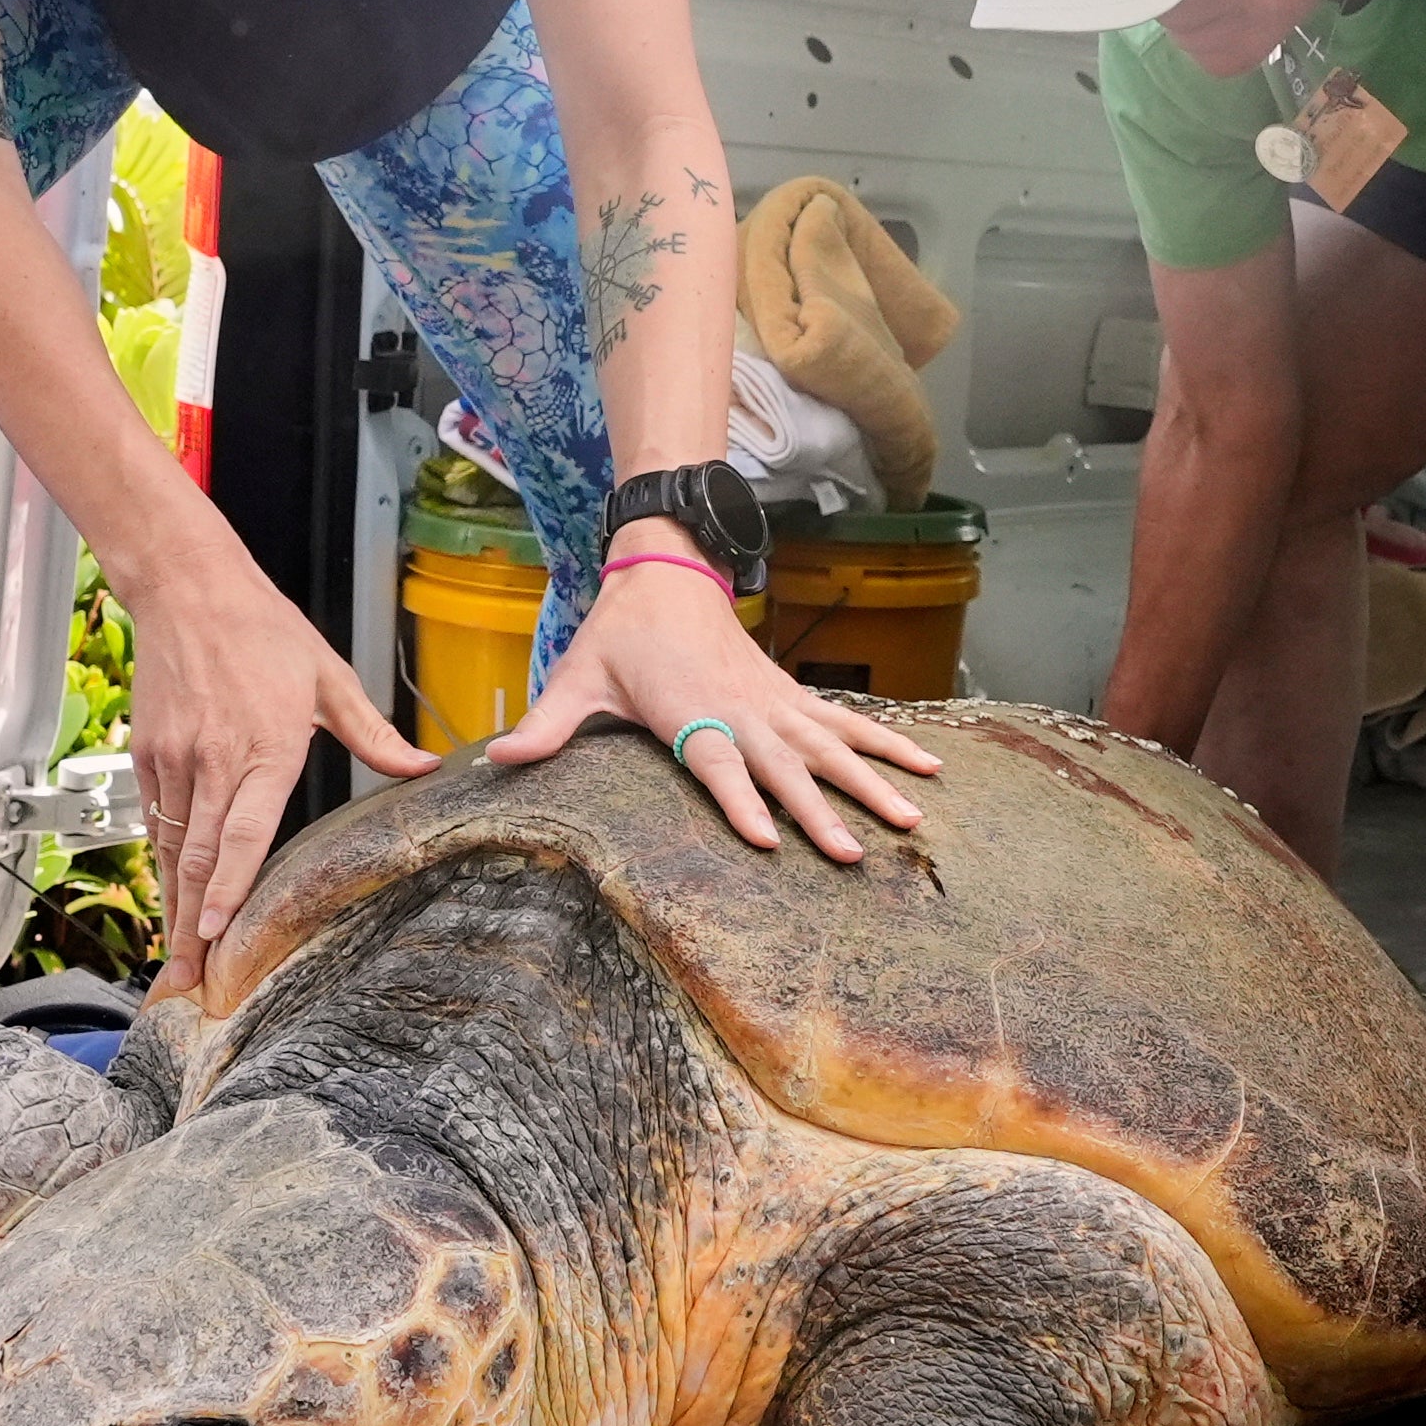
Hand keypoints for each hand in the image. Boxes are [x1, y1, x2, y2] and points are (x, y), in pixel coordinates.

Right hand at [132, 545, 432, 1002]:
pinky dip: (161, 866)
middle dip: (192, 925)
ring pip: (170, 848)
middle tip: (190, 980)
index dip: (228, 885)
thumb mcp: (329, 679)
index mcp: (265, 745)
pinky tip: (170, 901)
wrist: (188, 589)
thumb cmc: (262, 630)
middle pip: (197, 858)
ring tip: (176, 961)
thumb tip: (425, 768)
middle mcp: (213, 759)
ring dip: (173, 907)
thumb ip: (374, 735)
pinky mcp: (148, 755)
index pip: (241, 829)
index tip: (218, 931)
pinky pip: (154, 822)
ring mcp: (174, 760)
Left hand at [489, 550, 940, 856]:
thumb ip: (545, 726)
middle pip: (787, 767)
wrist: (665, 570)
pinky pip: (847, 724)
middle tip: (854, 855)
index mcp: (691, 712)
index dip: (741, 802)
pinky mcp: (791, 696)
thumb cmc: (620, 634)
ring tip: (912, 820)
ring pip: (831, 747)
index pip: (718, 764)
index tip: (770, 841)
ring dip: (873, 783)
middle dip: (821, 811)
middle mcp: (741, 710)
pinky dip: (887, 744)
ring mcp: (774, 702)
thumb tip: (497, 761)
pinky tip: (927, 767)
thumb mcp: (578, 677)